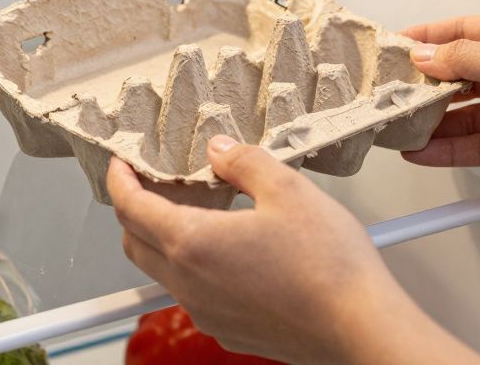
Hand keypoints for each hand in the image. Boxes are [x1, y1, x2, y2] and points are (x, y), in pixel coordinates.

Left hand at [107, 138, 479, 364]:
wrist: (360, 328)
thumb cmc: (329, 267)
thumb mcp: (288, 189)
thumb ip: (244, 163)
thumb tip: (219, 150)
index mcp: (193, 244)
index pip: (131, 208)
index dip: (120, 181)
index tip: (121, 165)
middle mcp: (190, 285)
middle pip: (136, 244)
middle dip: (136, 210)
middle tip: (156, 184)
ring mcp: (207, 313)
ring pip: (164, 271)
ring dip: (167, 239)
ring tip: (202, 211)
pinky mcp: (229, 330)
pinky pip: (194, 294)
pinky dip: (195, 267)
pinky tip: (233, 249)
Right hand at [402, 14, 479, 186]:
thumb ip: (464, 59)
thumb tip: (427, 54)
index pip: (463, 32)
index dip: (427, 39)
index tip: (393, 47)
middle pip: (461, 76)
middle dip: (426, 87)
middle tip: (390, 95)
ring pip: (467, 115)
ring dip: (435, 122)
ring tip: (401, 127)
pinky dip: (451, 149)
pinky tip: (426, 150)